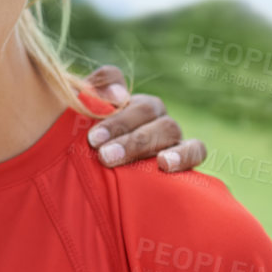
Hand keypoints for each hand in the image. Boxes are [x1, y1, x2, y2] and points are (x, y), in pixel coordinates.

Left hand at [80, 66, 207, 172]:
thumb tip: (100, 95)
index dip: (102, 91)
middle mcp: (147, 110)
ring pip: (168, 126)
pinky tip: (164, 165)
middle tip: (98, 149)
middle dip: (120, 127)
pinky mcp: (188, 154)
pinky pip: (196, 148)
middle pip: (144, 107)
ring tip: (119, 159)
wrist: (105, 193)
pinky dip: (183, 154)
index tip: (87, 119)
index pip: (111, 78)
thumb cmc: (87, 160)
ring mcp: (170, 131)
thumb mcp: (75, 135)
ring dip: (142, 142)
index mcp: (118, 99)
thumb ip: (83, 109)